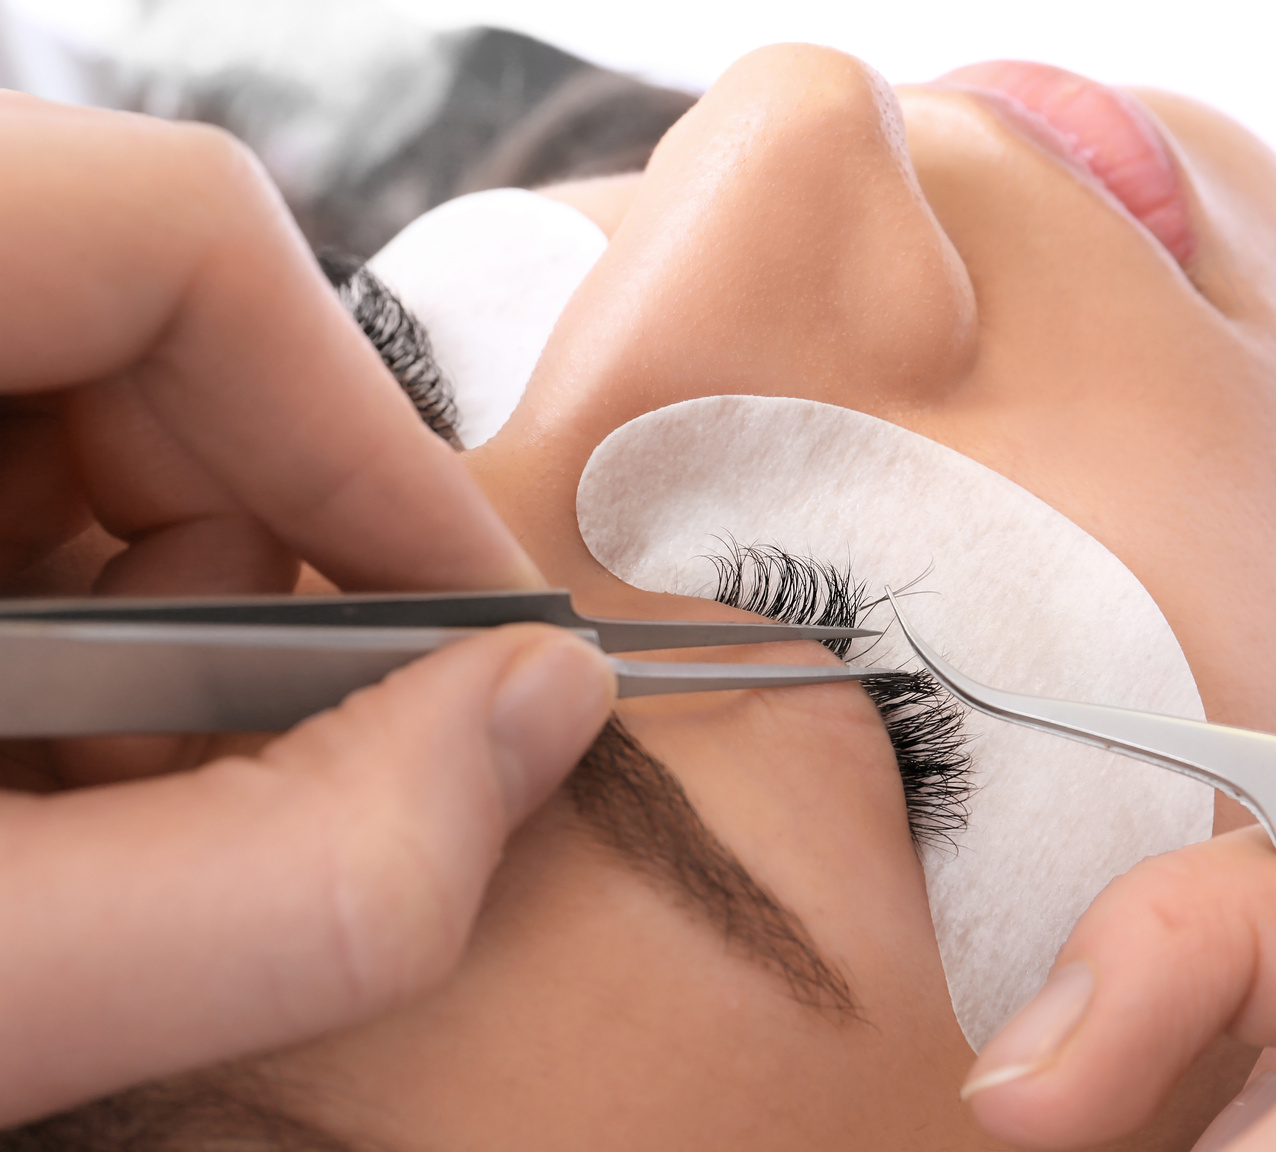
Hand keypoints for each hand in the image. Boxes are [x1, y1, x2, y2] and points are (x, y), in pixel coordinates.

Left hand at [0, 95, 614, 1122]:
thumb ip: (290, 883)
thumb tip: (544, 727)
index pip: (173, 231)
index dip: (355, 433)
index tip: (459, 625)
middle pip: (142, 323)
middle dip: (257, 559)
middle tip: (266, 753)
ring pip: (77, 401)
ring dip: (152, 615)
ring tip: (101, 793)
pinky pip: (1, 465)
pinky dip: (62, 621)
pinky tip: (30, 760)